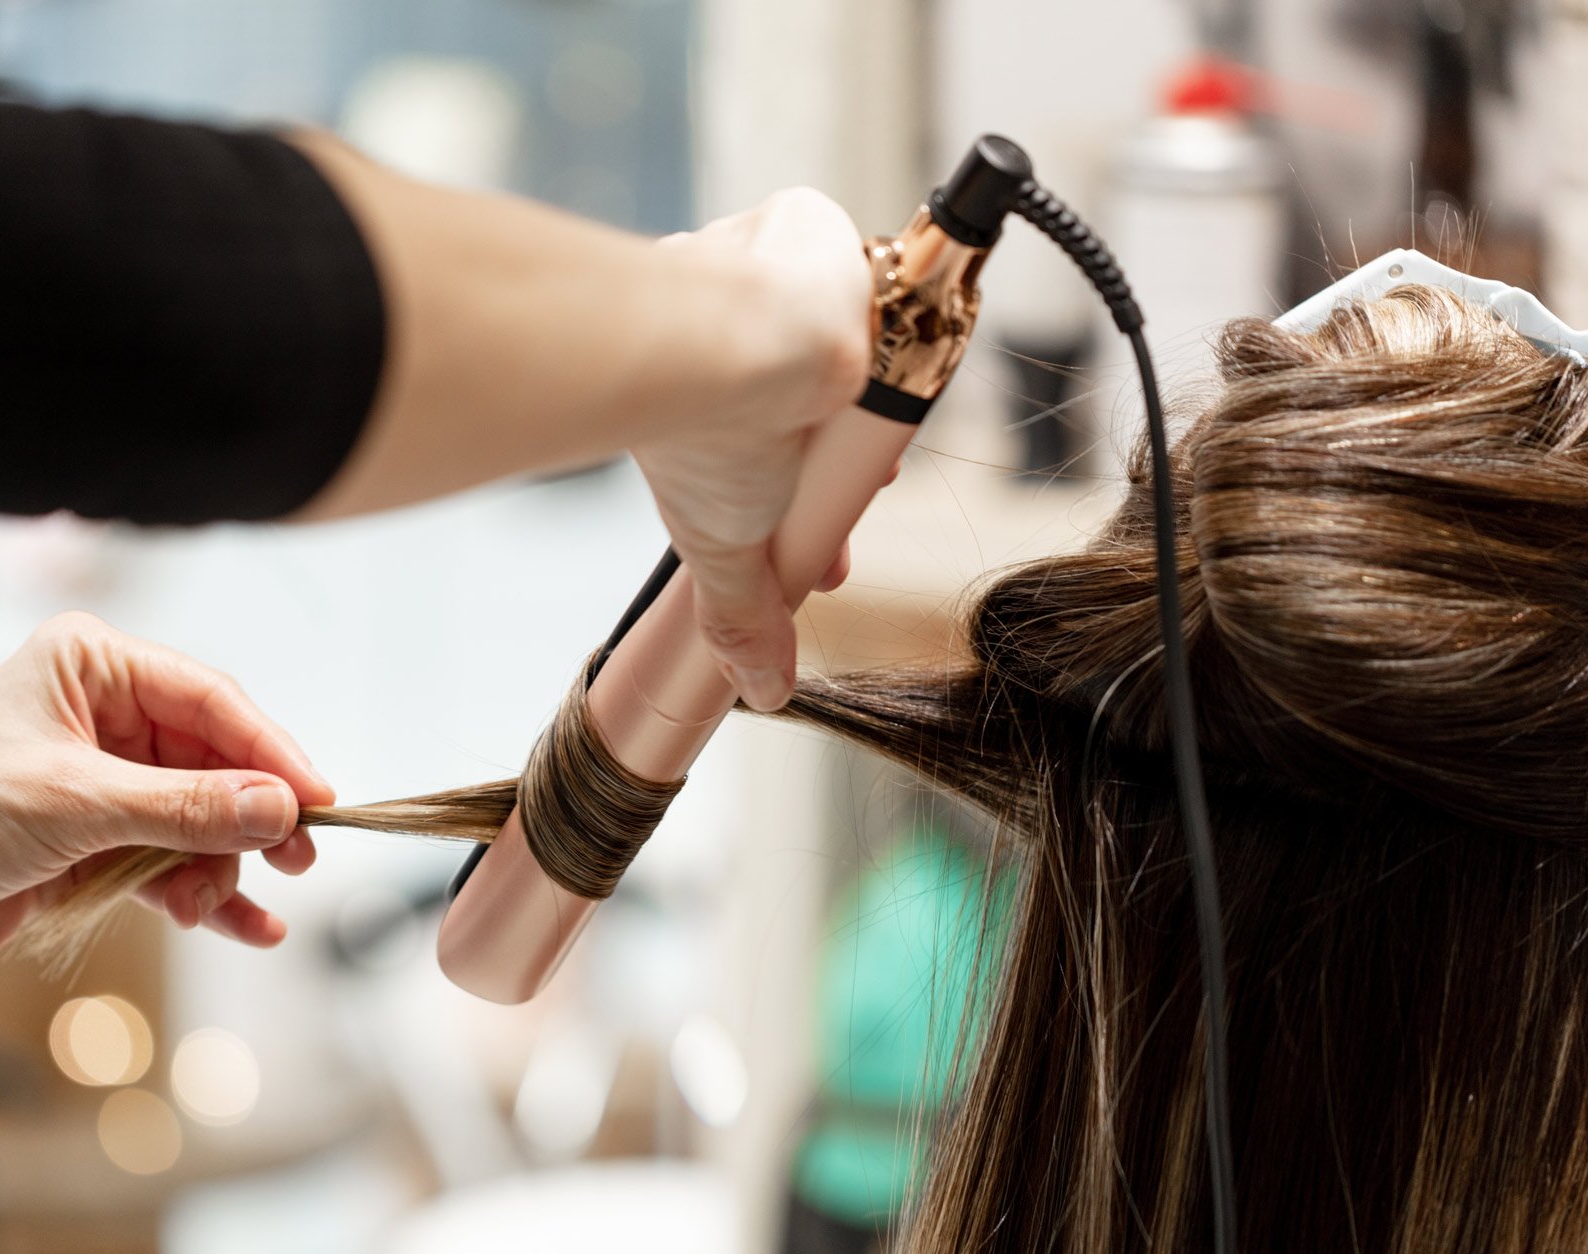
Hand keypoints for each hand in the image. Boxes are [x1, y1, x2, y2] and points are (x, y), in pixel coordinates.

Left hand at [0, 612, 332, 980]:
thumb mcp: (77, 804)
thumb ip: (187, 809)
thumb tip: (280, 808)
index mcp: (91, 665)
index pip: (210, 699)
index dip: (271, 751)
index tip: (319, 799)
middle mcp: (100, 714)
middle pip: (215, 761)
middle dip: (251, 815)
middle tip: (297, 857)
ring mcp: (99, 782)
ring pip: (200, 819)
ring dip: (219, 866)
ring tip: (222, 906)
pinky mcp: (91, 843)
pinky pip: (173, 863)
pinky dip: (206, 894)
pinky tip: (247, 927)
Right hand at [635, 187, 872, 710]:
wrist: (735, 349)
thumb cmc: (709, 433)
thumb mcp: (724, 546)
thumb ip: (738, 614)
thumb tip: (755, 692)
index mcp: (706, 395)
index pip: (774, 441)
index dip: (816, 495)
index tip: (840, 547)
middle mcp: (730, 330)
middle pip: (813, 391)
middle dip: (846, 453)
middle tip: (866, 493)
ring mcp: (767, 274)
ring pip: (837, 329)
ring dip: (862, 381)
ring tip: (863, 412)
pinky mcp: (803, 227)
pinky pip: (856, 262)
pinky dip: (874, 295)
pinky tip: (881, 328)